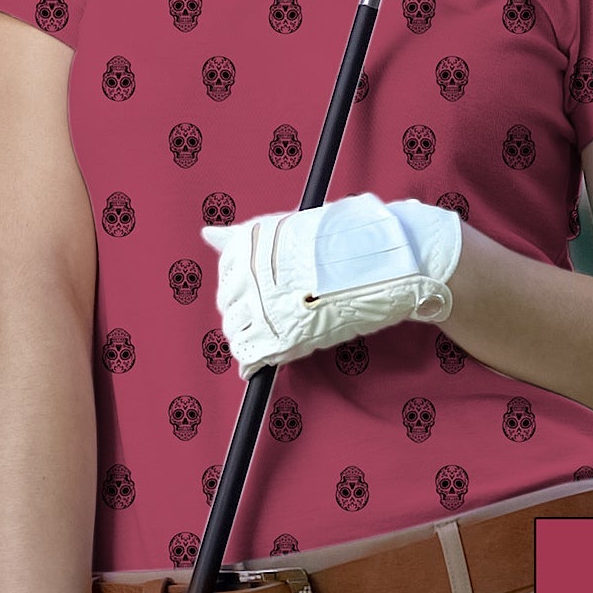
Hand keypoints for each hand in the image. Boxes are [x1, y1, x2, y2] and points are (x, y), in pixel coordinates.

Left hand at [205, 194, 460, 377]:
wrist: (385, 260)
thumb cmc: (343, 243)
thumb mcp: (288, 229)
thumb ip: (245, 238)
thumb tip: (207, 233)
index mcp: (248, 243)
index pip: (227, 277)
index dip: (244, 290)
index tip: (265, 294)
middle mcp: (248, 272)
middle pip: (229, 305)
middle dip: (246, 314)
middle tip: (277, 315)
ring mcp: (263, 305)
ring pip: (236, 332)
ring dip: (251, 337)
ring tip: (279, 334)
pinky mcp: (281, 336)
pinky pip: (250, 356)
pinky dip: (253, 362)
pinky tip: (262, 363)